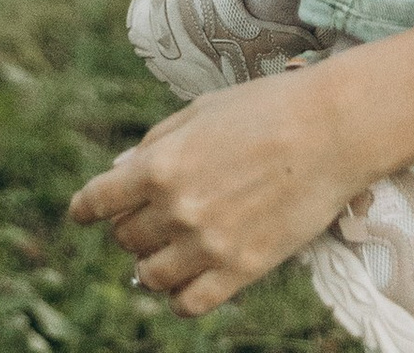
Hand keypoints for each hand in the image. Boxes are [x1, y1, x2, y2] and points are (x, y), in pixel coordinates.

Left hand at [69, 65, 354, 317]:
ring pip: (151, 275)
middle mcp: (177, 209)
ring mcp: (208, 244)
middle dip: (131, 225)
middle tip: (149, 215)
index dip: (85, 208)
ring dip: (152, 262)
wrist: (333, 130)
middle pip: (126, 237)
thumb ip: (157, 143)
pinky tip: (186, 281)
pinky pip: (188, 304)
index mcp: (162, 164)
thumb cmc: (268, 108)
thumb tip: (121, 173)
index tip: (81, 213)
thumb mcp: (202, 111)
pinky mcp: (240, 271)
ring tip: (168, 248)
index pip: (99, 200)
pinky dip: (179, 296)